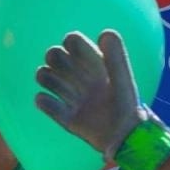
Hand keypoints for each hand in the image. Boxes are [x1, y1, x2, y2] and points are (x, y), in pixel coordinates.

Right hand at [35, 30, 142, 157]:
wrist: (124, 137)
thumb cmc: (127, 106)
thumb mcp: (123, 80)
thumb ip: (116, 58)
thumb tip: (106, 32)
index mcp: (94, 65)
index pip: (72, 41)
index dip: (72, 45)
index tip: (83, 56)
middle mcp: (79, 76)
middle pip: (53, 55)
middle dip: (58, 62)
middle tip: (72, 75)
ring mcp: (69, 95)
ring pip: (43, 75)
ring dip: (50, 80)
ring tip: (66, 93)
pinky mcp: (63, 115)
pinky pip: (43, 102)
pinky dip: (46, 103)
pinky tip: (58, 106)